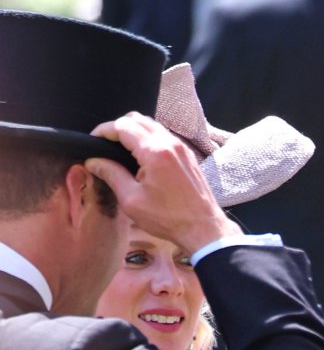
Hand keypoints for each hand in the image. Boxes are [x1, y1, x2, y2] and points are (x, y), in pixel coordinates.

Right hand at [86, 114, 242, 258]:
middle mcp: (169, 143)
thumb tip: (94, 161)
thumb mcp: (132, 200)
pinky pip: (164, 136)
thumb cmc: (169, 219)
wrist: (204, 230)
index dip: (104, 130)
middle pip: (137, 119)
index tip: (93, 141)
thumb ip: (111, 175)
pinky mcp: (187, 155)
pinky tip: (142, 157)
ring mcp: (181, 147)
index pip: (122, 126)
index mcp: (154, 151)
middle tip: (106, 144)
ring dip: (134, 131)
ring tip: (122, 150)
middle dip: (118, 127)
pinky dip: (149, 138)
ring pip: (151, 125)